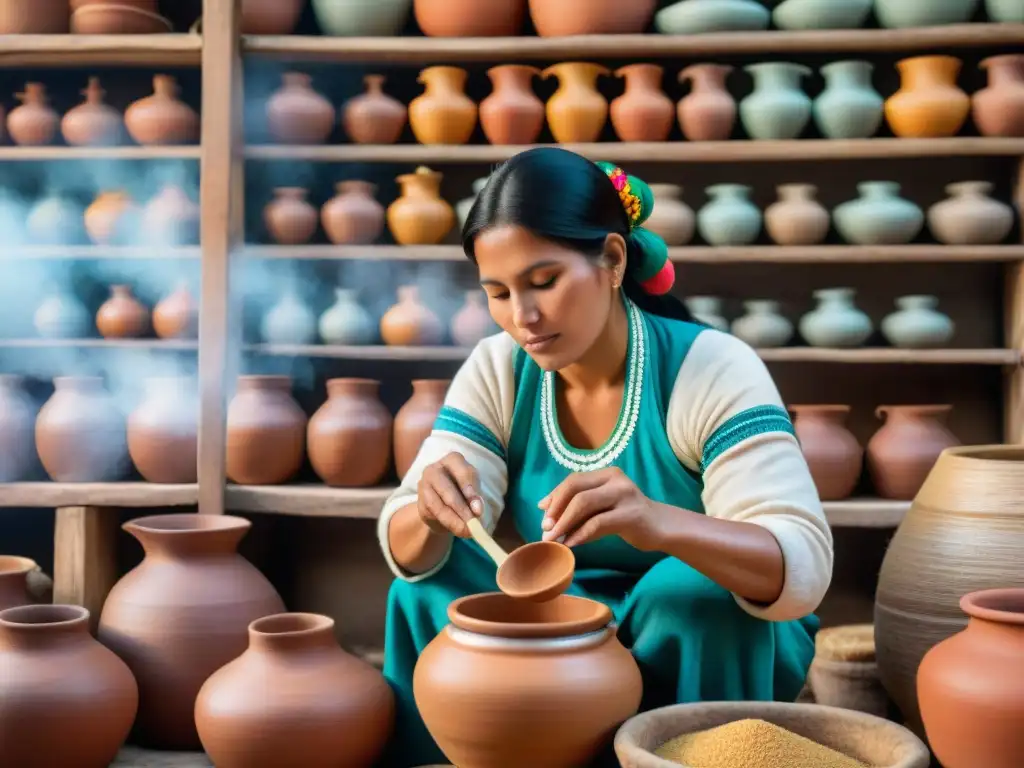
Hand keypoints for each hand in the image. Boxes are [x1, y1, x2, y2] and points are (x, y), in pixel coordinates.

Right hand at [416, 452, 483, 538]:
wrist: (445, 504)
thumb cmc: (464, 492)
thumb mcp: (474, 491)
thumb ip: (476, 498)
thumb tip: (477, 511)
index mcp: (453, 460)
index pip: (463, 472)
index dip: (471, 490)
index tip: (479, 510)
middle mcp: (435, 469)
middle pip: (447, 489)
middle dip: (462, 509)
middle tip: (473, 524)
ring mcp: (424, 485)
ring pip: (438, 505)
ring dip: (454, 521)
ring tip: (468, 531)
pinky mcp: (420, 502)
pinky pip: (433, 515)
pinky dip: (447, 524)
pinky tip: (458, 529)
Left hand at [539, 467, 663, 549]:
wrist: (660, 528)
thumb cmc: (626, 517)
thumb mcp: (601, 508)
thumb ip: (578, 507)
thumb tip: (545, 512)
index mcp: (606, 474)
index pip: (573, 480)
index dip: (555, 496)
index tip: (543, 513)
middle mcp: (615, 479)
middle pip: (575, 488)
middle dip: (556, 509)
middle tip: (545, 529)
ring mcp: (624, 495)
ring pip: (584, 504)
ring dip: (564, 523)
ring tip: (553, 539)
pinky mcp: (630, 515)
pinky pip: (597, 523)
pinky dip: (580, 534)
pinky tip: (571, 544)